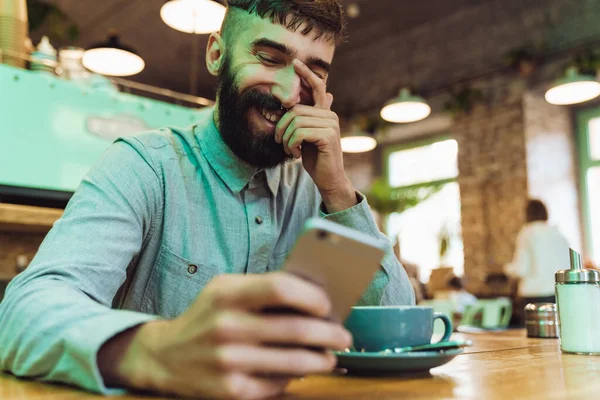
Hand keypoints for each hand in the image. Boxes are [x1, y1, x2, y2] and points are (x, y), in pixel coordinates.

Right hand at [98, 272, 351, 399]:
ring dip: (321, 359)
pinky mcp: (230, 390)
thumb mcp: (225, 290)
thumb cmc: (206, 317)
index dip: (312, 296)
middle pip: (295, 329)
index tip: (328, 305)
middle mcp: (226, 326)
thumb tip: (315, 296)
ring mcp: (228, 361)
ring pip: (294, 361)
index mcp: (227, 294)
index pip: (281, 288)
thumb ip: (263, 288)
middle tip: (343, 335)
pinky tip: (300, 371)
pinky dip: (295, 378)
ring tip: (331, 356)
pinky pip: (277, 384)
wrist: (164, 356)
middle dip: (329, 333)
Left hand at [274, 59, 355, 212]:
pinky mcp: (328, 136)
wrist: (328, 179)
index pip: (316, 87)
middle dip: (282, 127)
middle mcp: (330, 115)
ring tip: (289, 150)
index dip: (306, 74)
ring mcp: (331, 125)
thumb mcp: (305, 136)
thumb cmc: (315, 158)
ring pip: (295, 122)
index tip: (295, 63)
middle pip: (295, 110)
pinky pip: (300, 133)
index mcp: (325, 112)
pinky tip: (295, 154)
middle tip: (281, 142)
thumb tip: (291, 103)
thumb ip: (302, 119)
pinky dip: (292, 145)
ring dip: (286, 139)